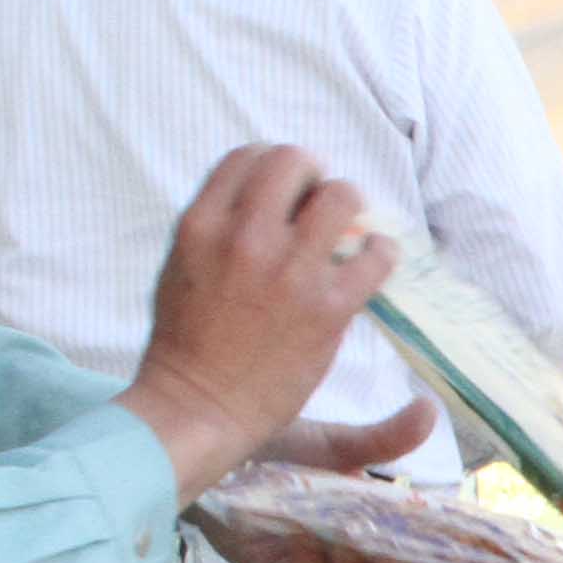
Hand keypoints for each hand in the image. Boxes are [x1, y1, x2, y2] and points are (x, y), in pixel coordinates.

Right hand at [118, 146, 393, 498]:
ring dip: (351, 206)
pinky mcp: (326, 308)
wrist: (197, 406)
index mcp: (200, 224)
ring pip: (342, 196)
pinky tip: (372, 263)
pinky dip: (382, 252)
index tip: (285, 194)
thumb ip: (217, 223)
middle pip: (295, 161)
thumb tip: (262, 195)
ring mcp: (287, 271)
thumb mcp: (180, 264)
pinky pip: (374, 255)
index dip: (273, 168)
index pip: (248, 156)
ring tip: (349, 232)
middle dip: (314, 178)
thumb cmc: (186, 341)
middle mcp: (243, 238)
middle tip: (319, 206)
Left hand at [201, 410, 443, 562]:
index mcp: (373, 521)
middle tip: (393, 552)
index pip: (421, 553)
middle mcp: (350, 551)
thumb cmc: (275, 447)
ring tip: (341, 545)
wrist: (215, 453)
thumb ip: (382, 440)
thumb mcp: (333, 442)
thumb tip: (429, 408)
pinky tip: (301, 543)